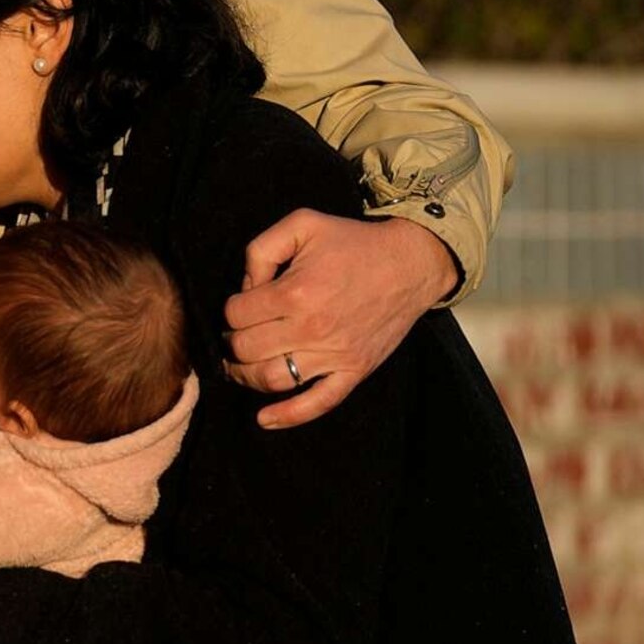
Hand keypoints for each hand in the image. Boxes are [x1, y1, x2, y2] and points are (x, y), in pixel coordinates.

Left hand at [224, 212, 454, 429]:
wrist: (411, 262)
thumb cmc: (354, 243)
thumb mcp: (303, 224)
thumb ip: (261, 249)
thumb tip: (245, 288)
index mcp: (295, 293)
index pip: (236, 315)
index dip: (232, 310)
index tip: (242, 306)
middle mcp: (312, 328)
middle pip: (246, 349)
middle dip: (232, 341)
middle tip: (237, 334)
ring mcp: (335, 354)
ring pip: (270, 379)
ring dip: (245, 376)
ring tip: (240, 366)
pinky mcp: (354, 370)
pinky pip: (318, 402)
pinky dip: (288, 415)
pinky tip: (265, 419)